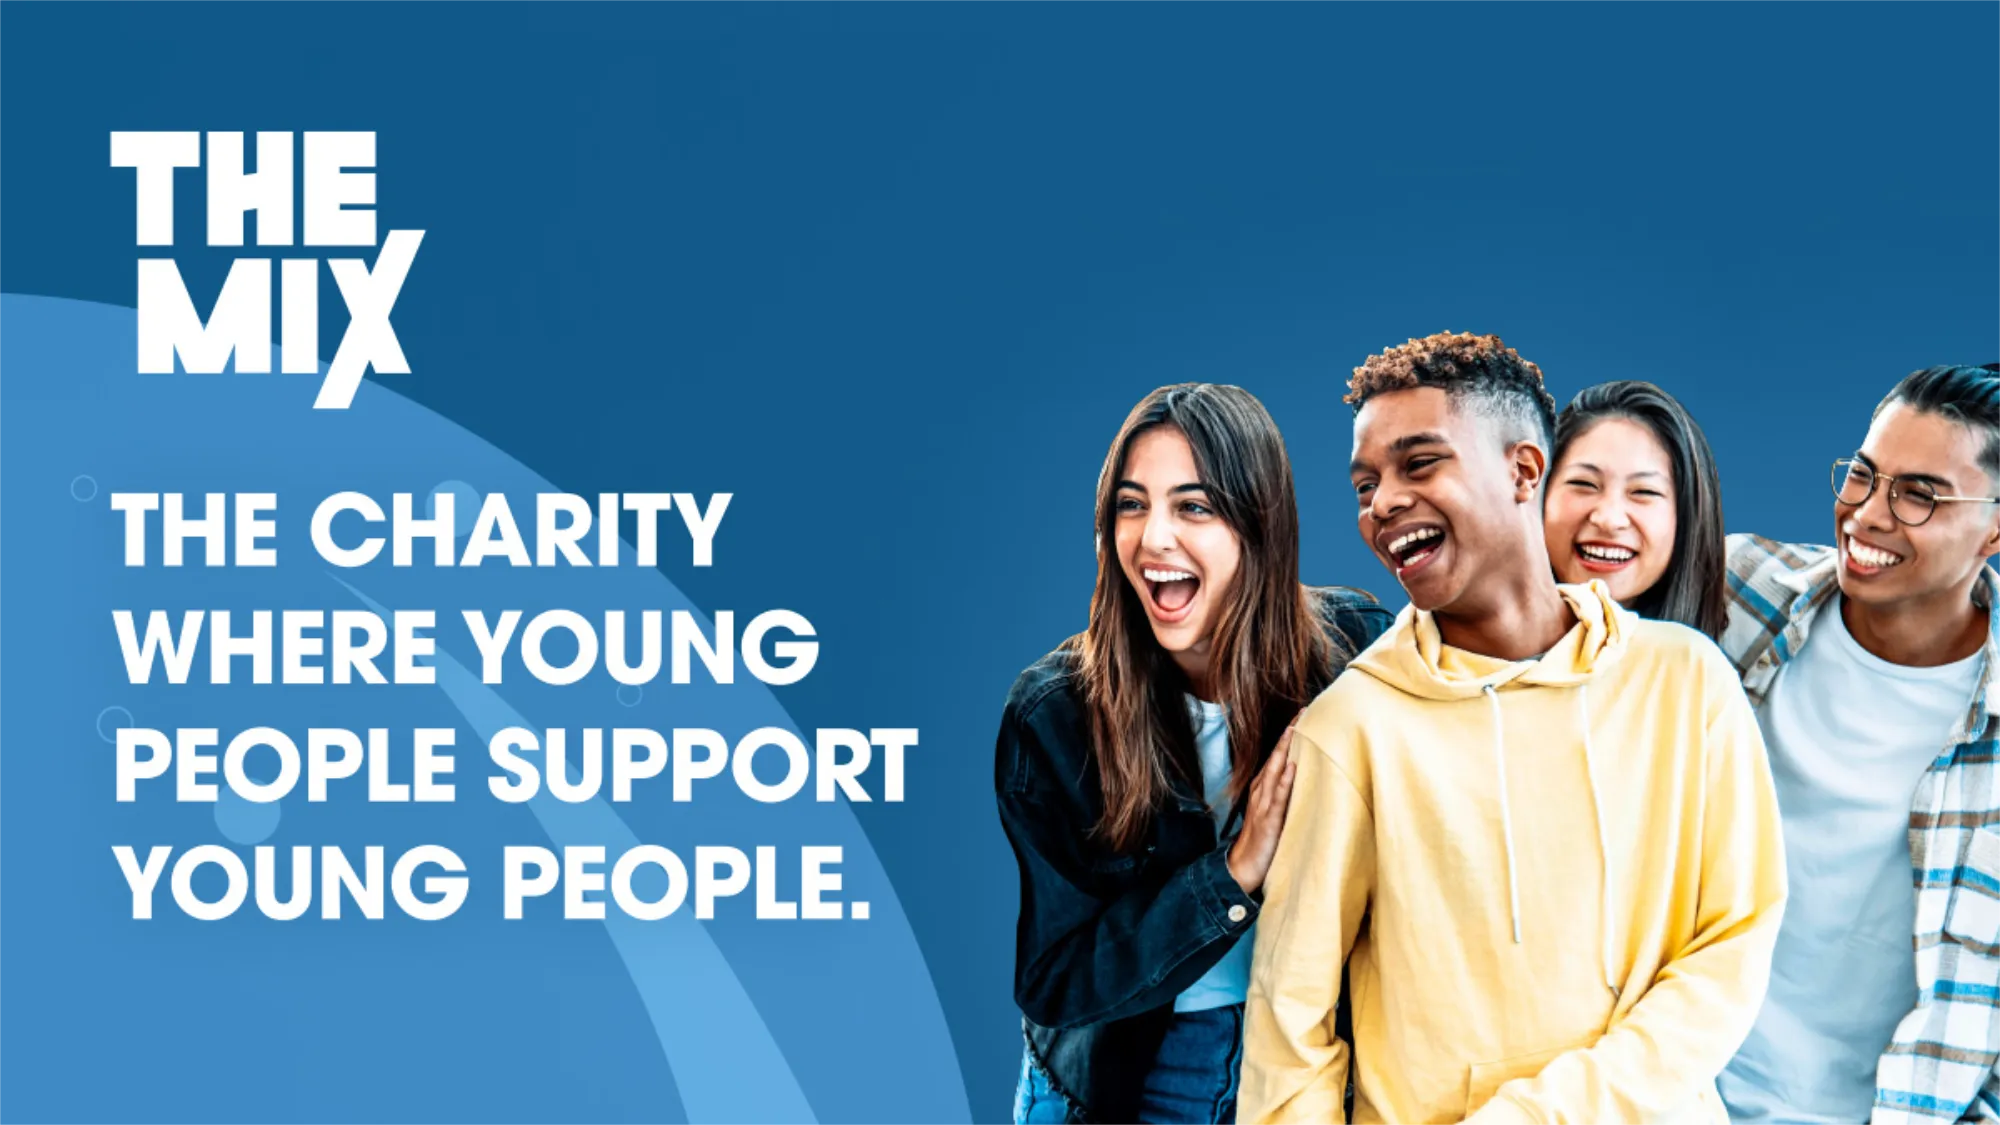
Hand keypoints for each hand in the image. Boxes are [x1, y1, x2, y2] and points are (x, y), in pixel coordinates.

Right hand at [1226, 718, 1299, 894]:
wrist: (1243, 867)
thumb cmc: (1263, 841)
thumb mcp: (1276, 814)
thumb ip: (1287, 798)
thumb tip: (1307, 782)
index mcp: (1264, 788)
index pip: (1279, 757)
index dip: (1289, 736)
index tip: (1303, 714)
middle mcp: (1261, 791)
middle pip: (1277, 756)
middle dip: (1289, 733)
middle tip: (1303, 710)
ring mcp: (1263, 804)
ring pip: (1275, 770)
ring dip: (1286, 749)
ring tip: (1297, 728)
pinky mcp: (1268, 820)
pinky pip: (1277, 797)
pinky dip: (1284, 780)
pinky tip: (1293, 766)